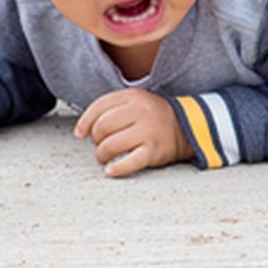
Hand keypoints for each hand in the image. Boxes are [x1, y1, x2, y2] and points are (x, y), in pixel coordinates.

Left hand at [74, 88, 189, 177]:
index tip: (80, 134)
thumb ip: (110, 109)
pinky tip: (110, 171)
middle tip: (100, 145)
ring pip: (110, 145)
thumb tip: (81, 130)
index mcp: (134, 96)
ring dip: (101, 155)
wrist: (187, 128)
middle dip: (96, 140)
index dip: (85, 122)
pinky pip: (129, 162)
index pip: (99, 107)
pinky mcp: (154, 151)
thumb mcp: (135, 102)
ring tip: (105, 157)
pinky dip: (116, 169)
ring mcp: (148, 131)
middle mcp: (141, 111)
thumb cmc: (153, 117)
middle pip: (102, 127)